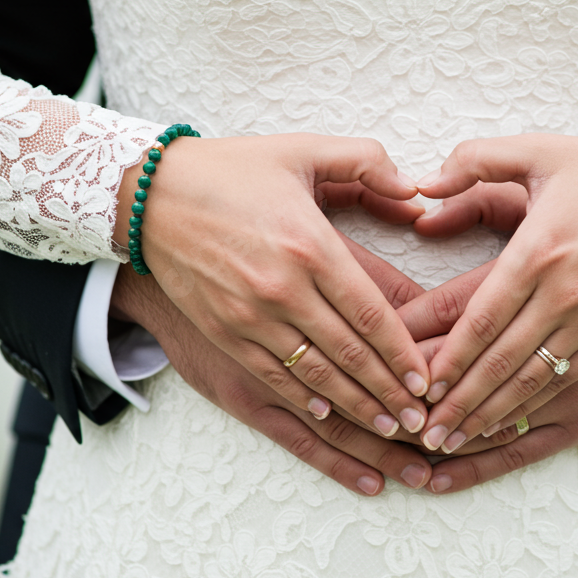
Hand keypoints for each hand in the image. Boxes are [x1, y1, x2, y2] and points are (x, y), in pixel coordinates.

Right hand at [114, 133, 431, 436]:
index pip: (370, 313)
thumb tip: (415, 191)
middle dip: (390, 392)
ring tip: (388, 428)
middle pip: (350, 353)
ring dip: (356, 406)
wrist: (149, 195)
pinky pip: (273, 375)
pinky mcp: (224, 331)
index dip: (403, 353)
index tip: (428, 379)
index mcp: (310, 244)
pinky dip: (305, 399)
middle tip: (422, 419)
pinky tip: (330, 413)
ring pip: (315, 374)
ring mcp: (249, 315)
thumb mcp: (303, 149)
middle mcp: (282, 287)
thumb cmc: (232, 170)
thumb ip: (367, 163)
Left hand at [412, 133, 577, 450]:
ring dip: (487, 414)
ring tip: (447, 442)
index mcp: (540, 249)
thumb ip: (475, 163)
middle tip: (418, 430)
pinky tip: (498, 424)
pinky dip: (527, 408)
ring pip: (530, 381)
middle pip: (500, 360)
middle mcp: (566, 293)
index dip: (445, 357)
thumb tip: (423, 189)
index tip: (414, 383)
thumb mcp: (539, 151)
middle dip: (457, 401)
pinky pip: (562, 381)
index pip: (481, 316)